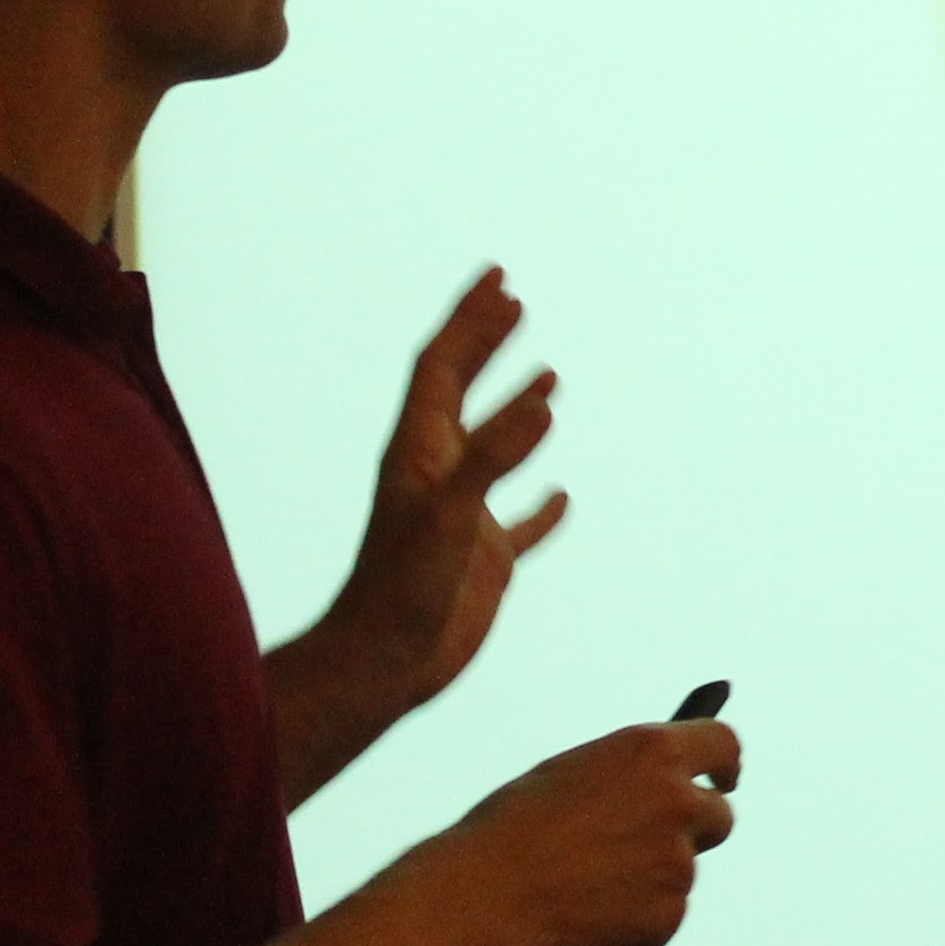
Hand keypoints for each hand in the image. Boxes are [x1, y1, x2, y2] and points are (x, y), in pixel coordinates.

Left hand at [329, 268, 564, 721]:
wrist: (381, 666)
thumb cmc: (401, 591)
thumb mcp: (450, 515)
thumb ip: (493, 456)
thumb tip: (544, 400)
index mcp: (418, 450)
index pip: (442, 365)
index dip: (469, 320)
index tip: (499, 279)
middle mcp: (438, 473)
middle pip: (461, 390)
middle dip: (486, 342)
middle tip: (513, 300)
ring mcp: (461, 515)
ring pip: (493, 448)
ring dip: (518, 408)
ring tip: (549, 376)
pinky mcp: (482, 559)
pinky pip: (519, 523)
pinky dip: (542, 505)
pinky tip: (563, 497)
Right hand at [452, 712, 740, 945]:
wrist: (482, 902)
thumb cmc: (511, 832)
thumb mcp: (573, 777)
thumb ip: (629, 782)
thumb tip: (665, 792)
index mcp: (651, 754)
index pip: (722, 744)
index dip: (725, 763)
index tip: (724, 777)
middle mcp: (677, 805)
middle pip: (719, 817)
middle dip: (694, 829)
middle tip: (655, 841)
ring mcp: (678, 867)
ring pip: (678, 874)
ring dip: (647, 880)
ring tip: (579, 888)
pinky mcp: (666, 920)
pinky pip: (657, 917)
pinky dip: (630, 921)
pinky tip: (579, 919)